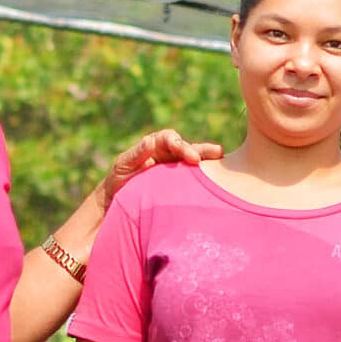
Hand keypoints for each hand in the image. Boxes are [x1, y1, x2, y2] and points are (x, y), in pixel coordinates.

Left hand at [97, 127, 222, 205]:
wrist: (118, 202)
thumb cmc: (119, 182)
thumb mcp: (123, 166)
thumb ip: (136, 155)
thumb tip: (149, 141)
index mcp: (155, 147)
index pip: (169, 139)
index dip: (179, 143)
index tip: (188, 155)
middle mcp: (169, 155)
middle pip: (188, 147)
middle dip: (201, 149)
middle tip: (215, 153)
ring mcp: (177, 170)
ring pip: (196, 161)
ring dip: (209, 159)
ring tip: (222, 158)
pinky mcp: (182, 185)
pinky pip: (196, 179)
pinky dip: (207, 177)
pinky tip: (219, 181)